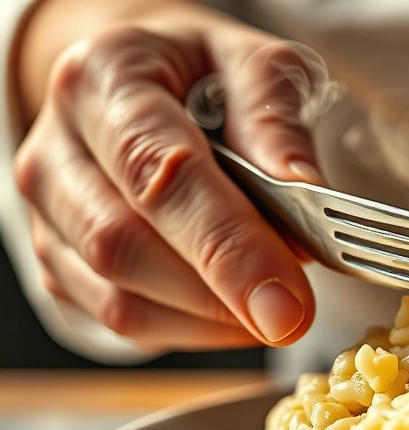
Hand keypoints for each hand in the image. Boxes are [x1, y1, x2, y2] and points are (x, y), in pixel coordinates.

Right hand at [13, 3, 335, 352]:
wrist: (147, 84)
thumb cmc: (204, 75)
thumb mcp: (257, 66)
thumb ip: (277, 122)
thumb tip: (304, 190)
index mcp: (106, 79)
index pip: (159, 172)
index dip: (226, 245)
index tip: (286, 299)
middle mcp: (57, 148)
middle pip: (125, 245)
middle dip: (221, 294)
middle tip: (296, 314)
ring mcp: (49, 214)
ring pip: (119, 299)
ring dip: (210, 319)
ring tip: (274, 304)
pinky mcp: (58, 265)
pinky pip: (122, 322)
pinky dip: (192, 330)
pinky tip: (236, 311)